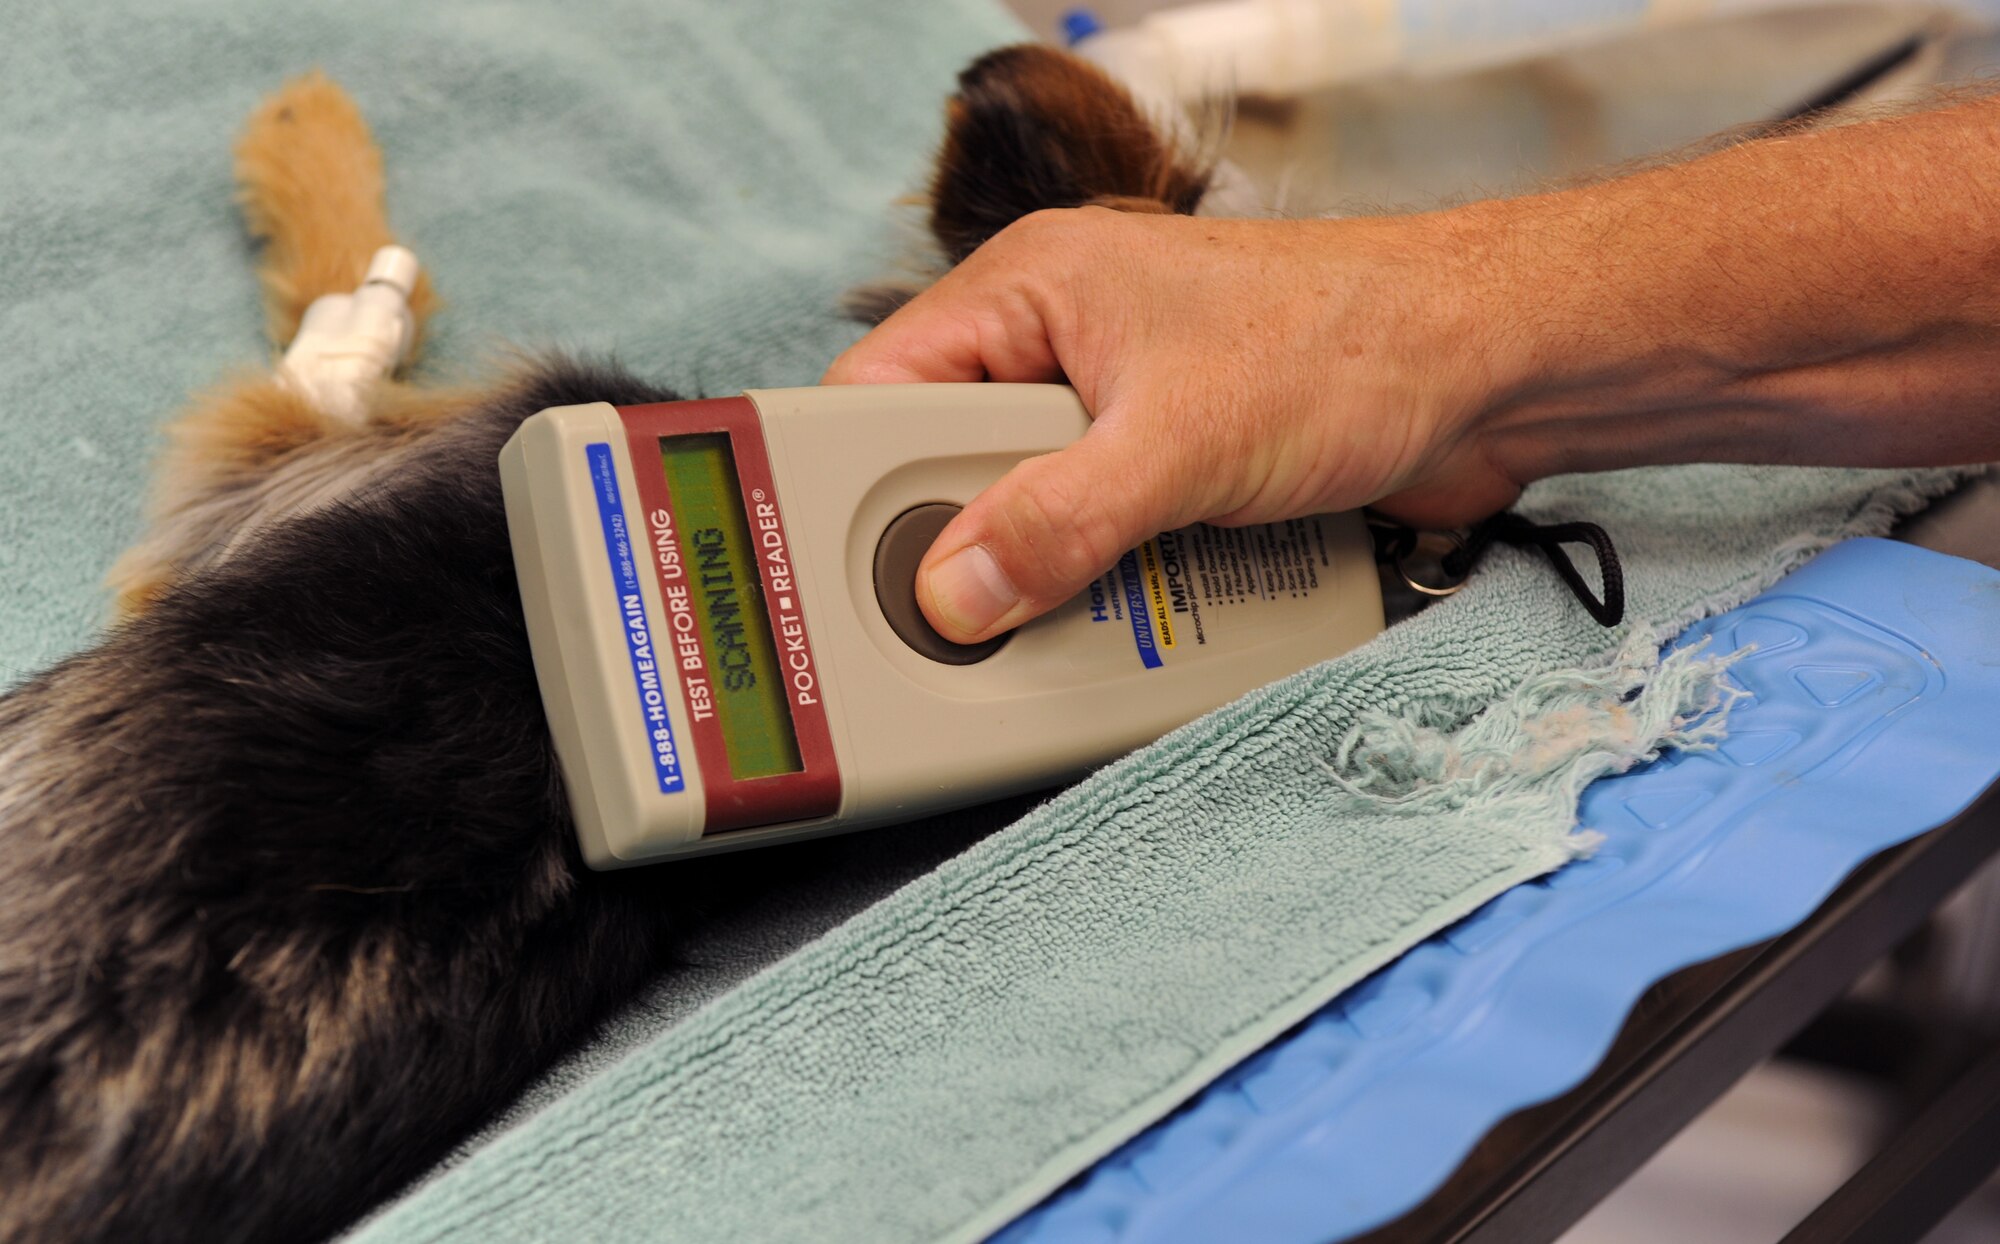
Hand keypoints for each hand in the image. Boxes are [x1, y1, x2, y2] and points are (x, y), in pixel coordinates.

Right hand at [823, 207, 1524, 643]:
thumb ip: (1055, 520)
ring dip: (1049, 581)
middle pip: (950, 471)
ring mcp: (1117, 414)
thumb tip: (956, 594)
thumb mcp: (1179, 441)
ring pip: (1028, 519)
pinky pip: (1100, 542)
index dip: (851, 481)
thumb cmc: (1351, 342)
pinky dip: (1111, 587)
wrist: (1493, 370)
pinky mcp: (1168, 472)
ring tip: (1069, 621)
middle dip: (967, 552)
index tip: (844, 572)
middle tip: (966, 622)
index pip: (883, 386)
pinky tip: (1133, 615)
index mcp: (1030, 291)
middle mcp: (1060, 347)